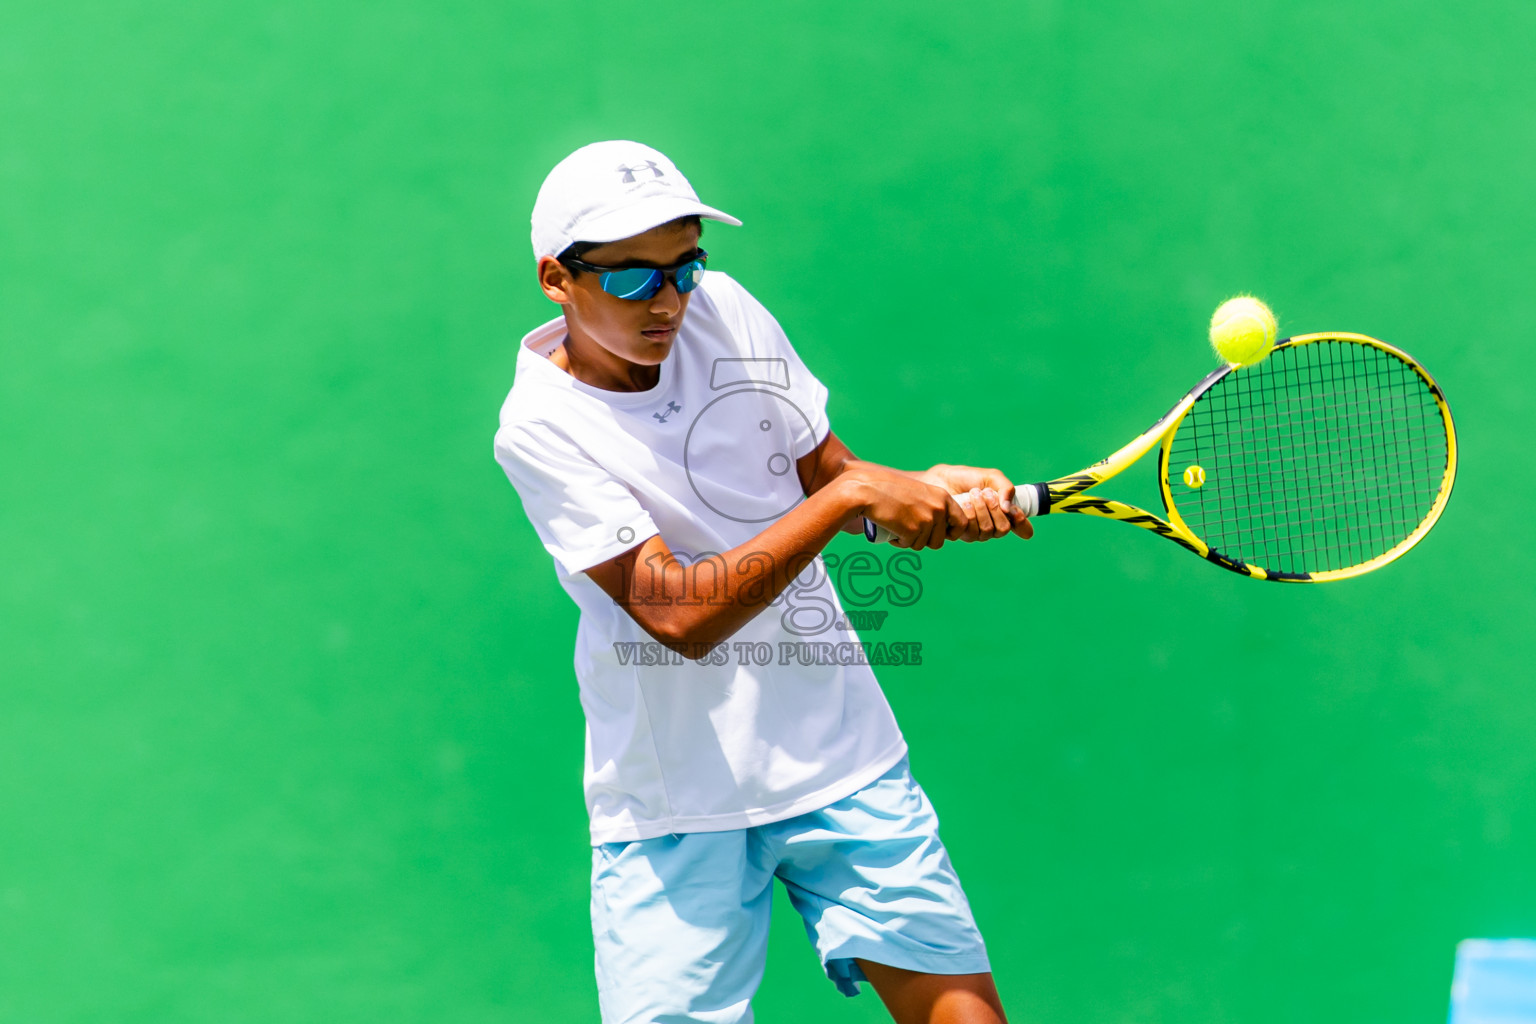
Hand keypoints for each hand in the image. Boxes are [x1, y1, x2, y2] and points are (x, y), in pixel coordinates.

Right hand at [843, 466, 966, 549]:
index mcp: (943, 498)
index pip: (962, 523)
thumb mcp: (919, 493)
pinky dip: (899, 542)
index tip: (942, 535)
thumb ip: (932, 507)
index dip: (952, 533)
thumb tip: (941, 530)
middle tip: (909, 531)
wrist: (868, 489)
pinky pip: (908, 546)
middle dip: (924, 541)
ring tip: (897, 526)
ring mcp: (926, 520)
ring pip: (923, 545)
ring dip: (910, 541)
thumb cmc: (889, 490)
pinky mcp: (912, 531)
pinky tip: (891, 529)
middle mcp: (938, 509)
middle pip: (939, 541)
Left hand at [920, 464, 1033, 540]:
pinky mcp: (960, 534)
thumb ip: (1006, 488)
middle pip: (1003, 529)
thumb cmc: (965, 478)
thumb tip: (1009, 508)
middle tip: (986, 493)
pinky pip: (972, 531)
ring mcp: (976, 532)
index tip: (1014, 511)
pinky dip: (970, 513)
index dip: (1022, 524)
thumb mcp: (991, 477)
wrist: (940, 479)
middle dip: (995, 509)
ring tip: (973, 493)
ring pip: (988, 530)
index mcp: (1002, 514)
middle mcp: (991, 526)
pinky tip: (963, 502)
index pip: (1022, 529)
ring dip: (981, 509)